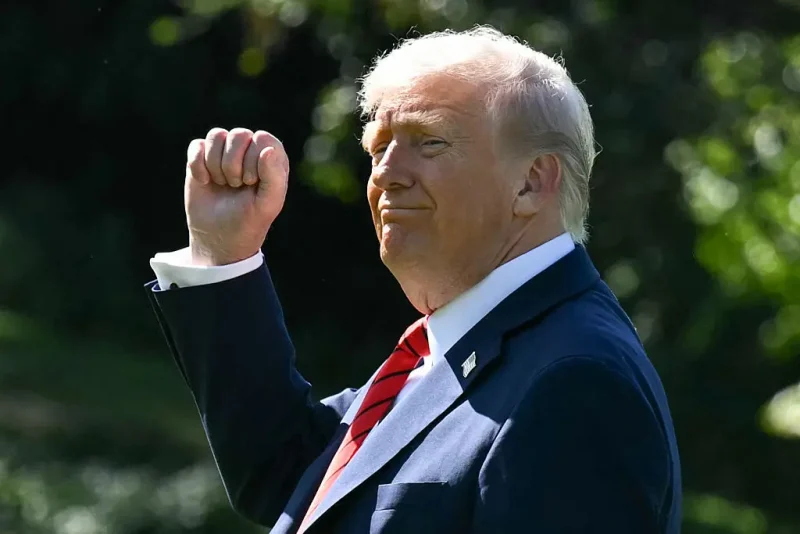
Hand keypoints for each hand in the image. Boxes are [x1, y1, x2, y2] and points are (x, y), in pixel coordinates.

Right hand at [184, 128, 289, 265]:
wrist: (219, 238)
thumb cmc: (249, 221)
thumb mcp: (268, 204)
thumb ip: (274, 177)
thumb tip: (267, 149)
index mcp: (272, 158)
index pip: (263, 139)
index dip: (254, 161)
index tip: (252, 183)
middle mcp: (250, 150)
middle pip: (239, 134)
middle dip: (234, 165)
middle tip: (236, 185)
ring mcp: (225, 152)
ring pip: (217, 135)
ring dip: (216, 164)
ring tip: (223, 184)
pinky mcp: (202, 158)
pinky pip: (197, 145)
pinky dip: (197, 165)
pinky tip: (205, 182)